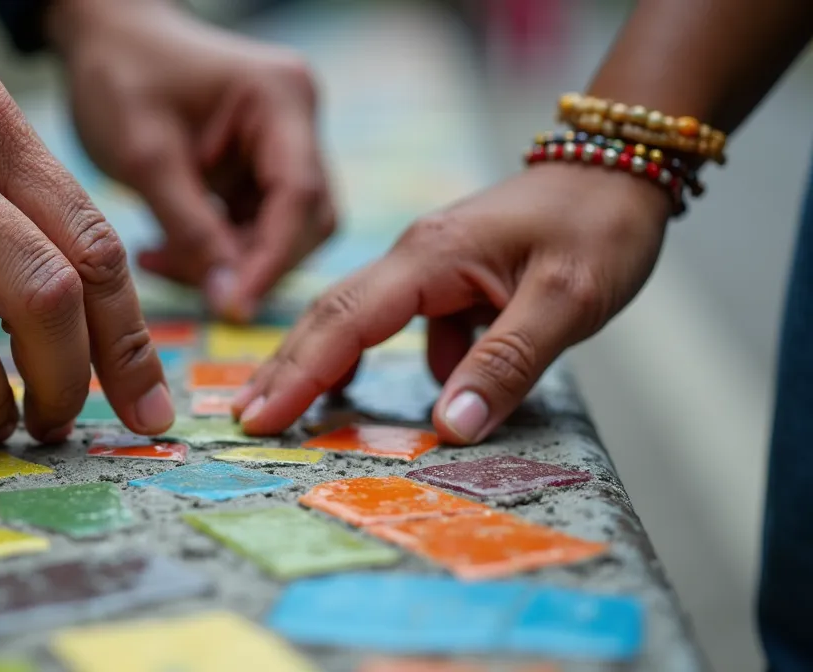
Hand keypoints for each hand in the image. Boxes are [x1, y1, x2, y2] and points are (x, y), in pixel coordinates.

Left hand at [49, 0, 336, 321]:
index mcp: (280, 99)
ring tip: (160, 259)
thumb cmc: (118, 75)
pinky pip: (253, 225)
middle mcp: (295, 120)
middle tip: (189, 285)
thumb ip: (191, 231)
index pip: (299, 196)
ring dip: (229, 261)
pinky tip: (165, 249)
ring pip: (281, 231)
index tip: (234, 308)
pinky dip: (215, 247)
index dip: (271, 260)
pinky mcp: (257, 166)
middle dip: (250, 263)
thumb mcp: (145, 157)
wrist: (101, 37)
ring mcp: (280, 144)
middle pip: (304, 220)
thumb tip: (231, 305)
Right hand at [232, 163, 671, 442]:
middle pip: (330, 315)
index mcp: (430, 257)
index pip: (346, 321)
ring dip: (322, 364)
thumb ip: (508, 364)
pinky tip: (407, 387)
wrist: (623, 170)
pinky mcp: (447, 275)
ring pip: (358, 318)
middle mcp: (414, 256)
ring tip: (284, 408)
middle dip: (285, 368)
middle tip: (241, 418)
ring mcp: (428, 263)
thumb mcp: (567, 300)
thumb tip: (452, 428)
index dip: (299, 373)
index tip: (259, 418)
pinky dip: (390, 357)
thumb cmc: (600, 227)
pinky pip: (403, 322)